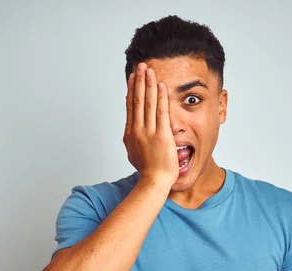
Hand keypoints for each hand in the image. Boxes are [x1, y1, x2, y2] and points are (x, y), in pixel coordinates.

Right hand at [123, 63, 178, 187]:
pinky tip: (160, 85)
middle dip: (138, 81)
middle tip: (140, 66)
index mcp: (130, 134)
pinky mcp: (161, 135)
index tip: (133, 78)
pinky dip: (160, 97)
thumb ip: (135, 142)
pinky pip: (161, 112)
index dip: (132, 90)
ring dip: (148, 84)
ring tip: (148, 69)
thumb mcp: (135, 154)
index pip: (131, 107)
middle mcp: (137, 130)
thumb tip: (133, 136)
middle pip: (137, 100)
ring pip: (147, 102)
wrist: (154, 182)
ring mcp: (148, 132)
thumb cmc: (148, 172)